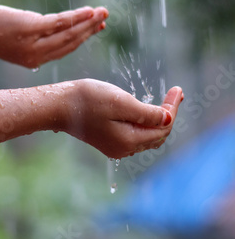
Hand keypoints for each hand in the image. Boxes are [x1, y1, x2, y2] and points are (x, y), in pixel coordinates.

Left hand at [0, 1, 108, 67]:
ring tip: (103, 13)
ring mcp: (33, 43)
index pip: (64, 49)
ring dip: (88, 23)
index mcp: (34, 60)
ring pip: (67, 34)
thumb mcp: (14, 38)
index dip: (83, 38)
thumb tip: (48, 26)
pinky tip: (88, 11)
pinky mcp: (29, 29)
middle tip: (105, 18)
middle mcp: (36, 56)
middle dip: (90, 30)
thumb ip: (33, 36)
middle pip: (70, 43)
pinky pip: (59, 23)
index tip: (96, 28)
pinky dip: (76, 18)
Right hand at [62, 79, 182, 158]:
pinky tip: (145, 111)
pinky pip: (135, 135)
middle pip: (157, 134)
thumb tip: (169, 119)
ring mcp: (115, 147)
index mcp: (129, 140)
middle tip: (176, 93)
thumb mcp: (121, 102)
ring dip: (158, 119)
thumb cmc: (88, 100)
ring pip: (147, 136)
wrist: (58, 106)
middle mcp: (124, 149)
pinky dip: (145, 123)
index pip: (163, 127)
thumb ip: (146, 113)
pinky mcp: (108, 141)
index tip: (179, 89)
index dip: (173, 108)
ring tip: (166, 101)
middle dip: (169, 114)